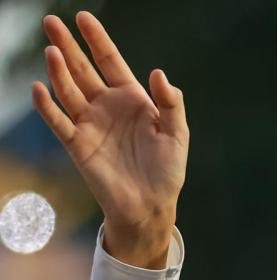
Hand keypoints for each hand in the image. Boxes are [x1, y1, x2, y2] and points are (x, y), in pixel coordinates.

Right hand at [32, 11, 187, 267]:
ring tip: (52, 51)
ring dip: (59, 71)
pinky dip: (48, 106)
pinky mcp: (77, 144)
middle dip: (68, 46)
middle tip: (51, 22)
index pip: (110, 61)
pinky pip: (59, 121)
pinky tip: (40, 88)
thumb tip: (159, 73)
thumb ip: (171, 103)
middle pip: (83, 69)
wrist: (151, 205)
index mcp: (131, 98)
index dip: (97, 39)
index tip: (83, 17)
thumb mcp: (177, 133)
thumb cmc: (167, 170)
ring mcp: (89, 123)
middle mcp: (106, 106)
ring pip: (69, 91)